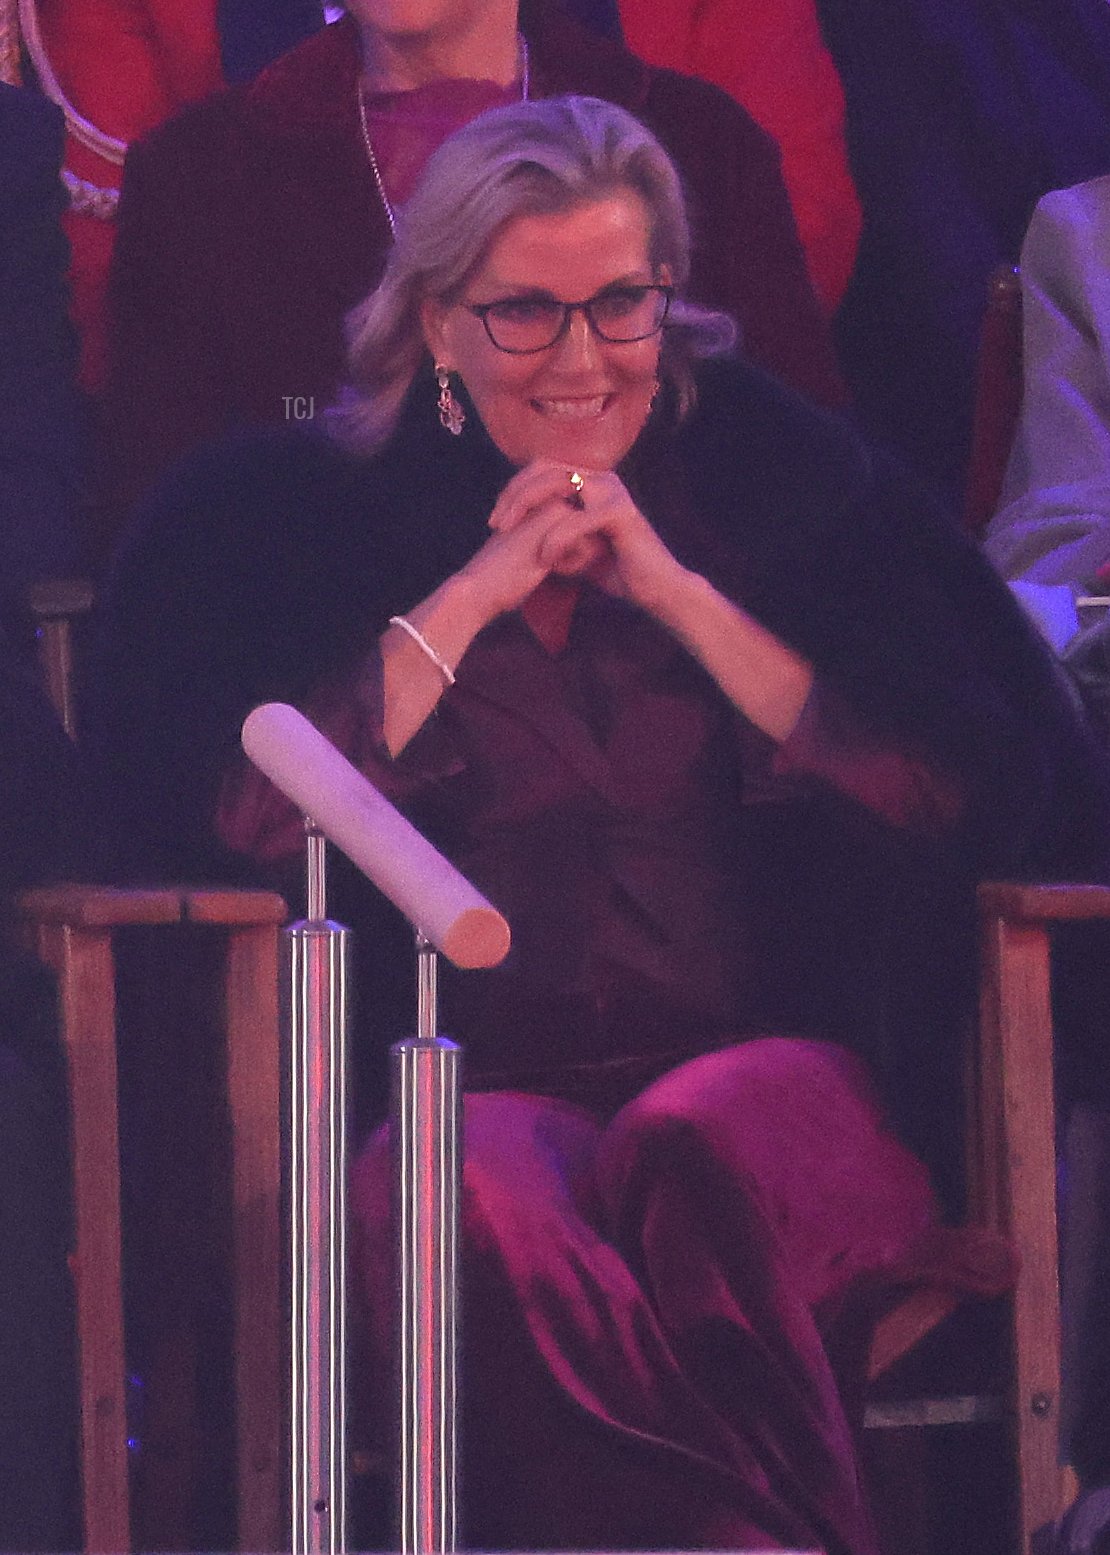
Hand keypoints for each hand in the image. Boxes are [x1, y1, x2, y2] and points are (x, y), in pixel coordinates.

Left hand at [488, 460, 685, 610]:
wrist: (655, 590)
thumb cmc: (616, 571)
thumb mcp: (574, 548)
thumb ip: (551, 531)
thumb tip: (517, 528)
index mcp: (592, 481)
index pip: (543, 469)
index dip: (514, 489)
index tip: (495, 520)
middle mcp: (602, 478)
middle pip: (545, 469)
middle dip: (514, 494)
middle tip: (495, 523)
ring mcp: (613, 492)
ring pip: (557, 485)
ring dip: (526, 507)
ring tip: (509, 533)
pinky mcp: (620, 513)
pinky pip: (575, 520)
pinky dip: (555, 538)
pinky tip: (545, 557)